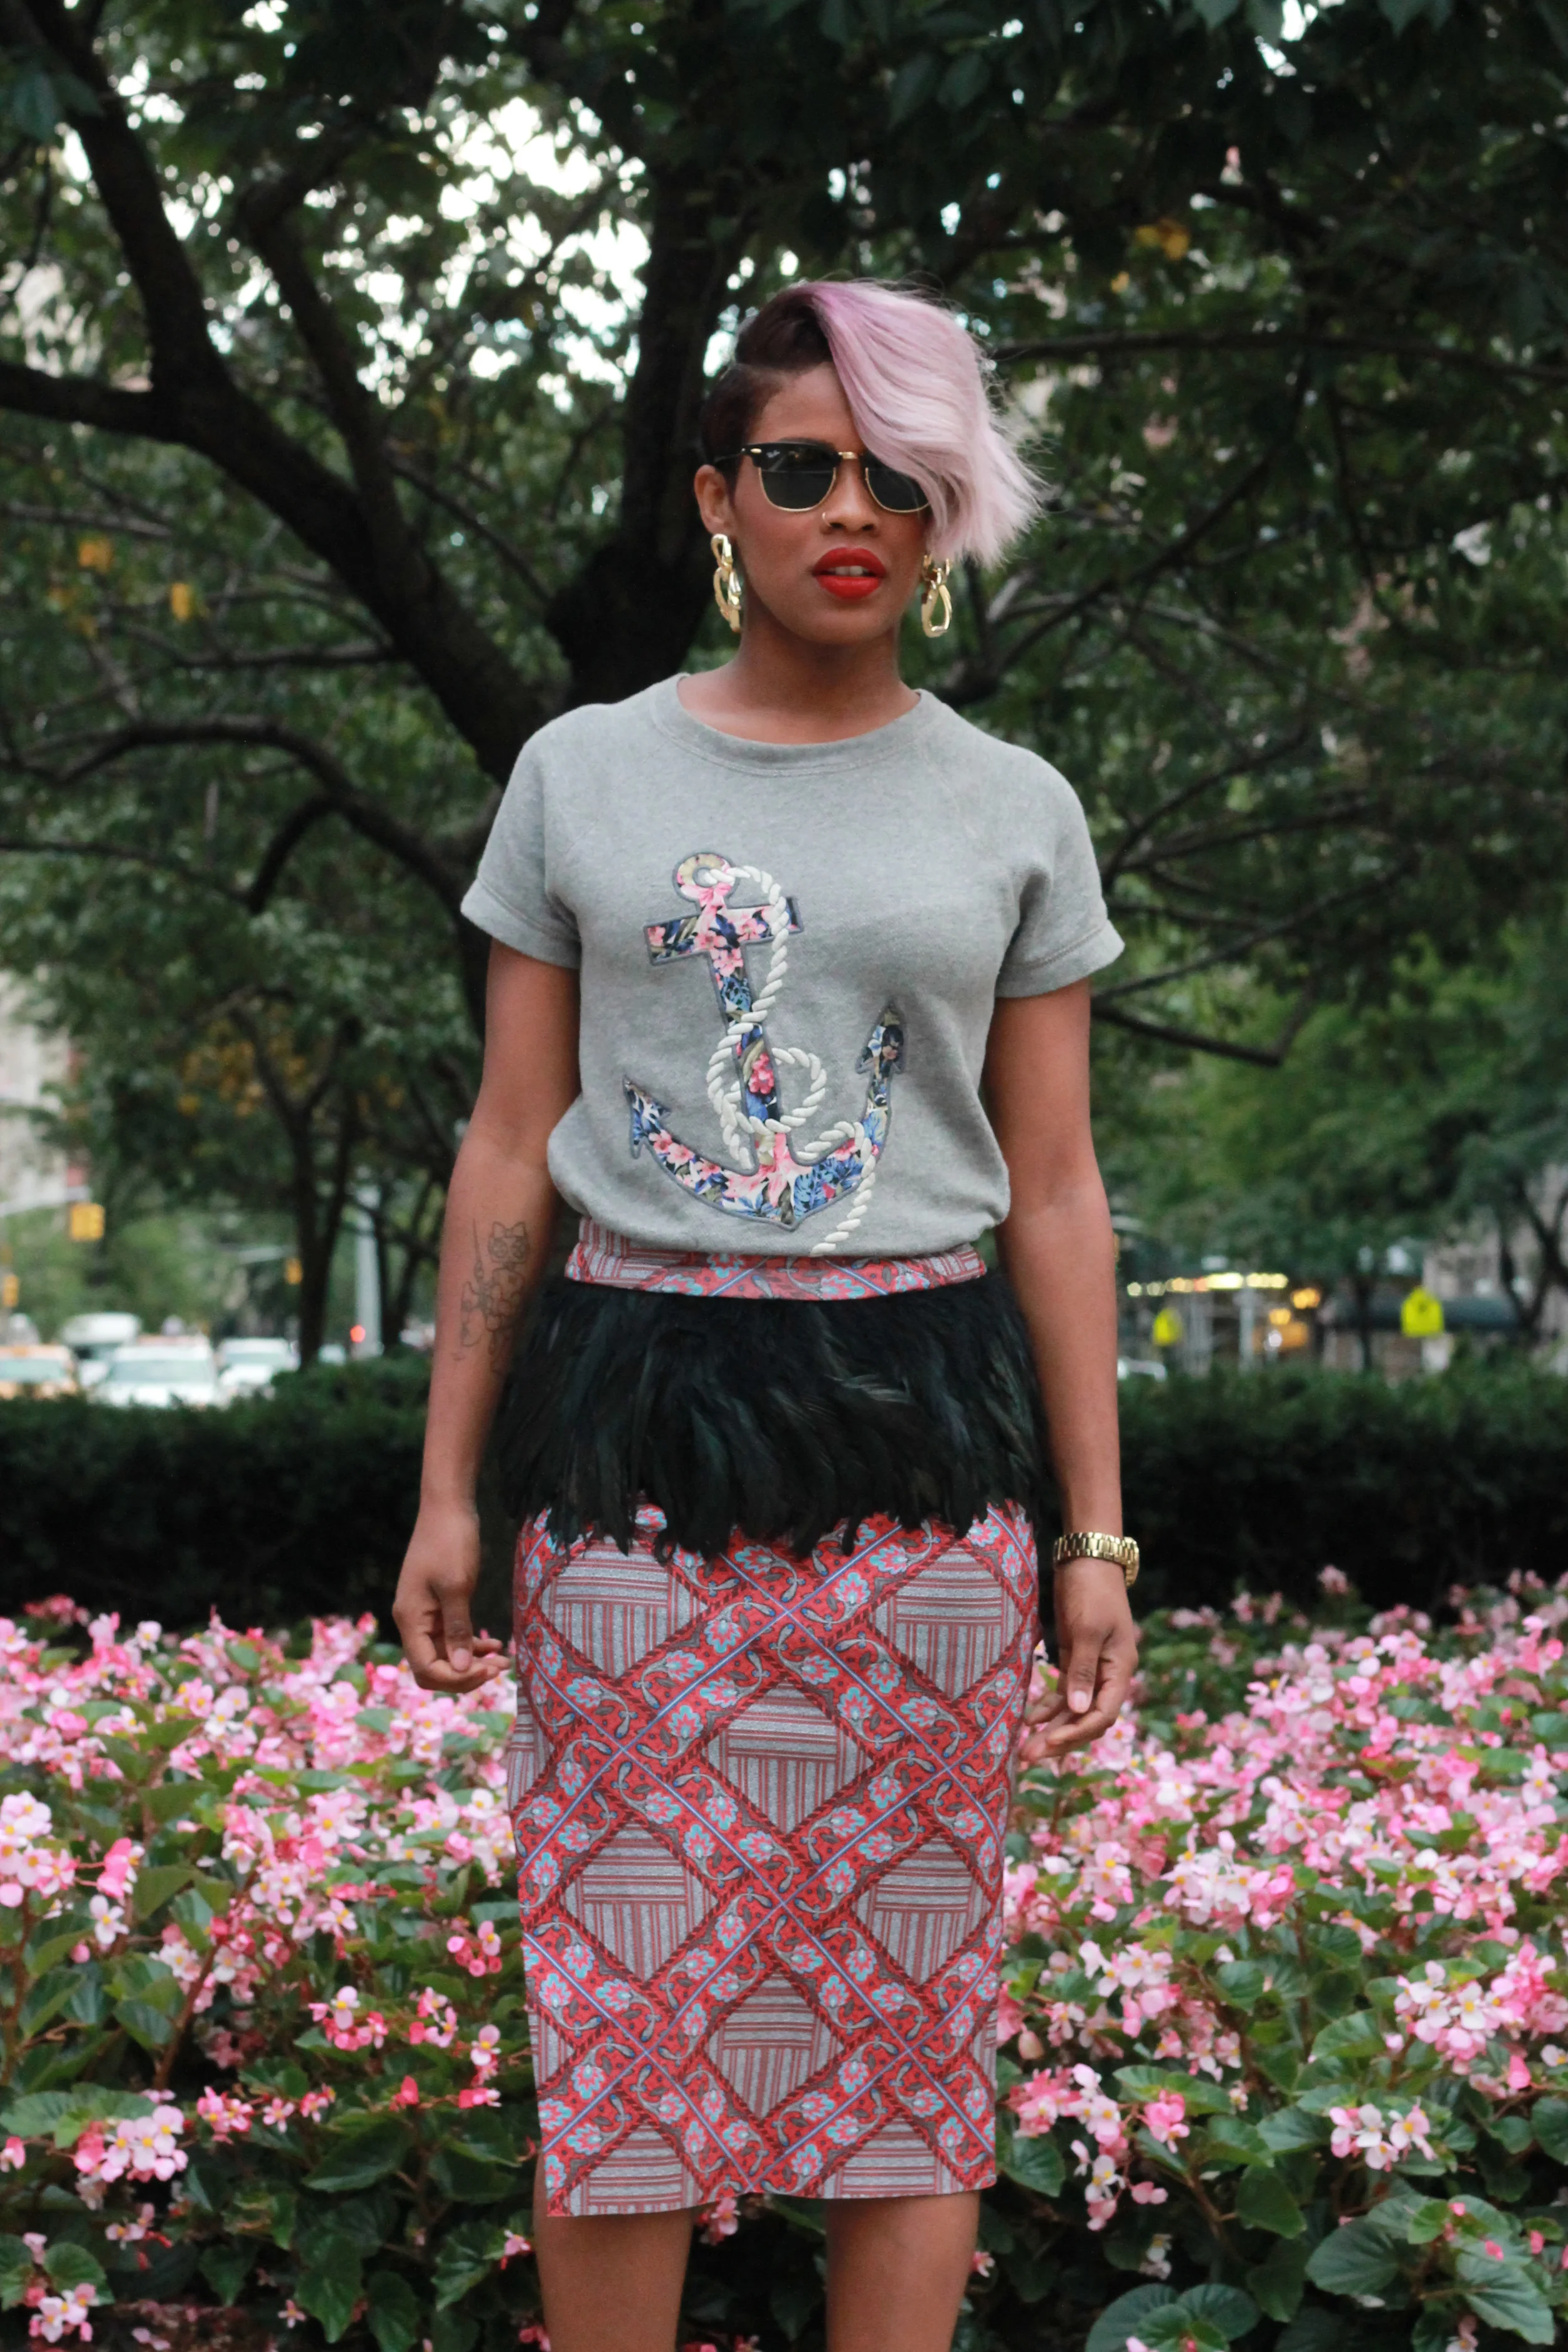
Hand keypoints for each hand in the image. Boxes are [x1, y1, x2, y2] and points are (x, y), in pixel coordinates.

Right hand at [393, 1498, 508, 1694]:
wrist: (448, 1508)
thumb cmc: (451, 1542)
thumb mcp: (457, 1586)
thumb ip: (458, 1629)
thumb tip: (461, 1670)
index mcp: (410, 1619)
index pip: (426, 1668)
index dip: (457, 1678)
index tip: (489, 1670)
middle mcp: (413, 1622)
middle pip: (433, 1668)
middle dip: (465, 1675)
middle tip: (500, 1669)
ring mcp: (425, 1614)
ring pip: (445, 1654)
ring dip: (472, 1662)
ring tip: (504, 1660)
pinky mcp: (439, 1605)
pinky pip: (452, 1637)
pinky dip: (471, 1645)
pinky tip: (495, 1645)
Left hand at [1022, 1557, 1137, 1760]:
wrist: (1087, 1558)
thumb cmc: (1091, 1591)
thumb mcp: (1086, 1630)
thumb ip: (1082, 1671)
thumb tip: (1079, 1712)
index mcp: (1120, 1670)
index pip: (1103, 1715)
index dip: (1077, 1733)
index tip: (1048, 1743)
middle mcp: (1108, 1674)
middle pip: (1087, 1719)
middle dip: (1060, 1739)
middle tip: (1029, 1756)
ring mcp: (1092, 1667)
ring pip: (1074, 1709)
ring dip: (1052, 1727)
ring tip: (1026, 1747)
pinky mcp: (1075, 1657)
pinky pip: (1064, 1691)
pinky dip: (1049, 1705)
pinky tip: (1030, 1718)